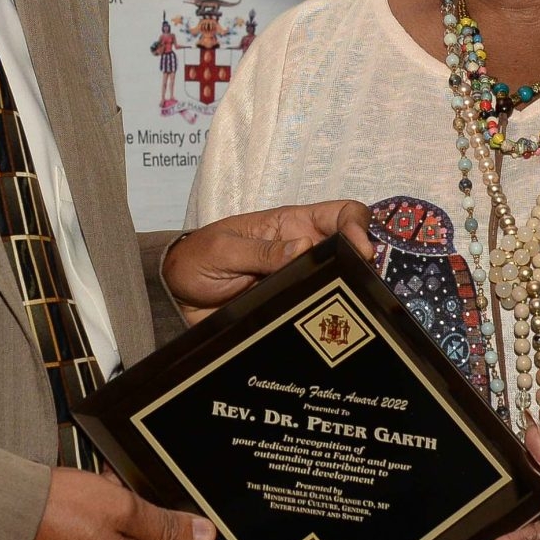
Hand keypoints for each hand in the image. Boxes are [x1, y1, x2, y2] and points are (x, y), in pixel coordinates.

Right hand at [23, 468, 214, 539]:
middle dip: (151, 528)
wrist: (2, 517)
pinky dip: (106, 533)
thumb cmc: (57, 511)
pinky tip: (91, 509)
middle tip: (129, 500)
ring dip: (127, 526)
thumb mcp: (123, 507)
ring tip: (106, 499)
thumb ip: (167, 526)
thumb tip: (206, 537)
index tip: (174, 513)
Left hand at [162, 201, 374, 324]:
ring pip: (336, 282)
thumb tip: (304, 247)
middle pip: (348, 250)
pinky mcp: (289, 306)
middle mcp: (300, 250)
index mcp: (289, 225)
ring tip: (350, 307)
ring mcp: (296, 280)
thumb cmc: (196, 259)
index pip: (339, 213)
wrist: (175, 295)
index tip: (361, 250)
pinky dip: (325, 316)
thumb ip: (261, 252)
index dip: (357, 226)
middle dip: (363, 263)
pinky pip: (314, 310)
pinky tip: (330, 326)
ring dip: (347, 292)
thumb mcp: (223, 250)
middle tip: (364, 282)